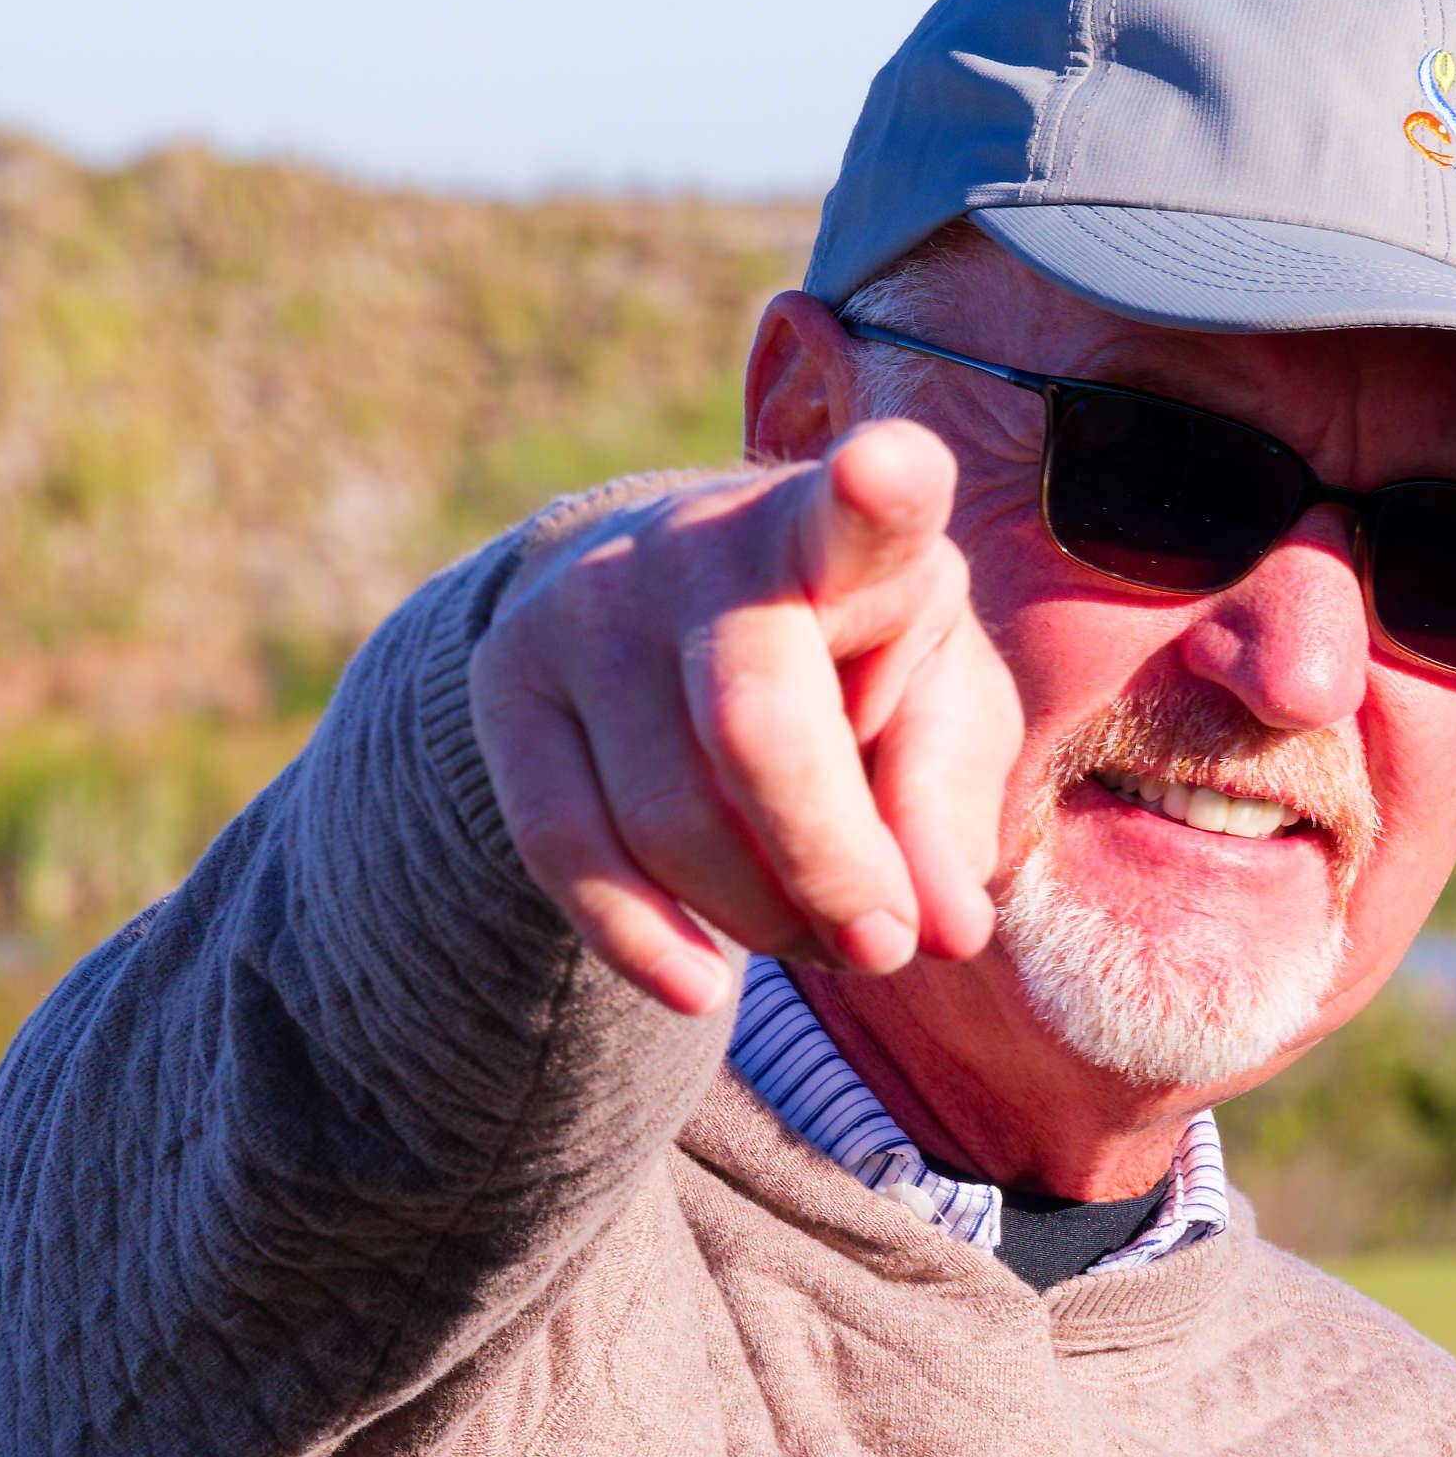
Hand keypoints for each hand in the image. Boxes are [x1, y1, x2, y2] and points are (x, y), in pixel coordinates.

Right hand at [470, 422, 1023, 1014]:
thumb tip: (943, 931)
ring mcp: (587, 606)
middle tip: (884, 946)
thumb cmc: (852, 659)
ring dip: (760, 919)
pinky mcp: (505, 679)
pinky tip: (703, 985)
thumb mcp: (935, 707)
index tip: (888, 471)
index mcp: (837, 531)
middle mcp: (700, 545)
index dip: (881, 488)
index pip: (860, 511)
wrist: (670, 604)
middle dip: (830, 867)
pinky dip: (642, 942)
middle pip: (754, 729)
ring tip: (814, 933)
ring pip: (669, 820)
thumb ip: (949, 807)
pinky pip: (565, 849)